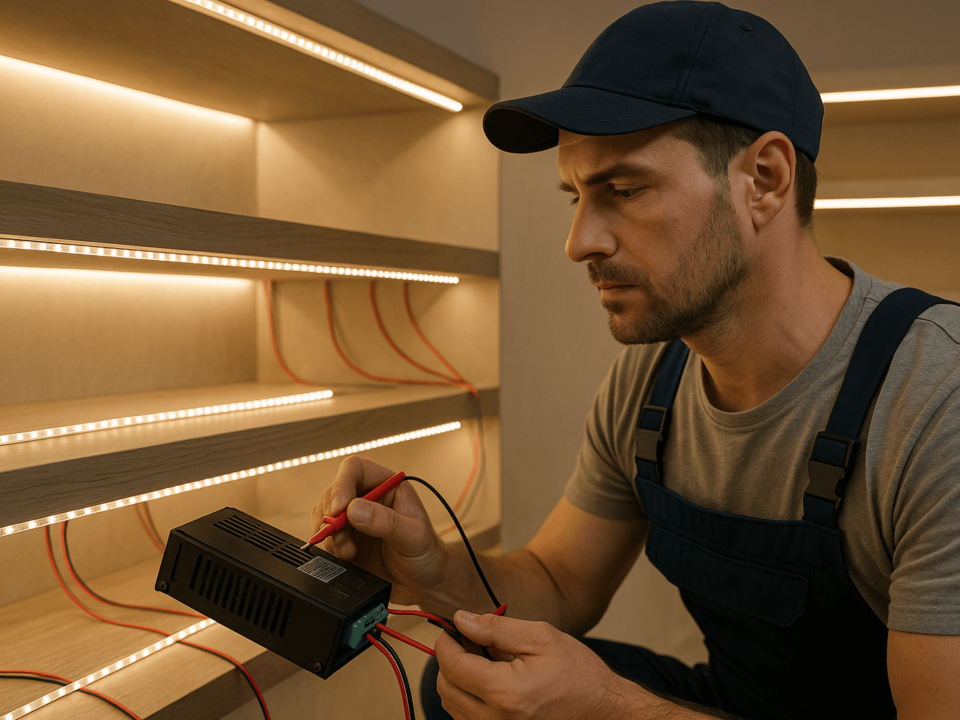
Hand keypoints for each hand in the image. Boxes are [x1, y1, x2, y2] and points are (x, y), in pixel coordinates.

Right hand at [311, 456, 448, 604]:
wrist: (423, 583)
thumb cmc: (427, 554)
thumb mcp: (413, 536)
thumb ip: (386, 521)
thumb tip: (354, 508)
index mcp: (387, 485)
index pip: (355, 468)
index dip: (342, 484)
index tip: (340, 509)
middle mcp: (368, 498)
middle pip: (334, 492)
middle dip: (333, 516)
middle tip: (342, 537)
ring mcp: (355, 519)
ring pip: (324, 514)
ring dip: (330, 535)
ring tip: (349, 552)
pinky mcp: (346, 540)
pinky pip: (325, 536)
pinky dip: (329, 546)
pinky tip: (346, 557)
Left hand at [435, 611, 643, 719]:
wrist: (604, 710)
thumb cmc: (579, 674)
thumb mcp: (541, 638)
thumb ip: (496, 628)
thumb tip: (461, 620)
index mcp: (505, 693)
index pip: (452, 666)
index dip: (446, 642)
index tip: (452, 627)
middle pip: (446, 689)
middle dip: (450, 660)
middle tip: (470, 640)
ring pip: (453, 707)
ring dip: (458, 679)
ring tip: (485, 659)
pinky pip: (469, 719)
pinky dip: (470, 697)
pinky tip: (491, 680)